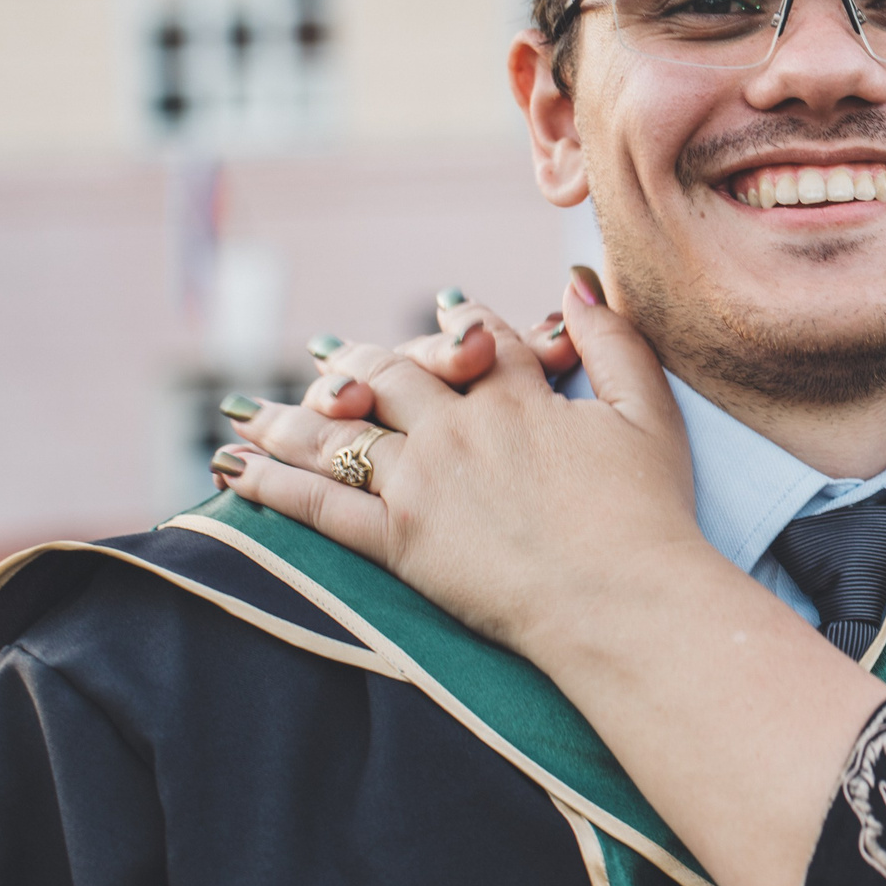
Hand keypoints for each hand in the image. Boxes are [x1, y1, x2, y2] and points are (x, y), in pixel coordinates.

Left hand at [212, 271, 698, 653]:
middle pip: (391, 375)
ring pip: (340, 435)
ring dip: (289, 416)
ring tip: (247, 407)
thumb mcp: (649, 414)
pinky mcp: (398, 542)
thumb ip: (614, 344)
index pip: (478, 341)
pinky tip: (234, 467)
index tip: (444, 308)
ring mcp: (421, 485)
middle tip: (328, 357)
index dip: (460, 323)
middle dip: (357, 361)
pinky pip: (317, 506)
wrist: (624, 600)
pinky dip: (271, 483)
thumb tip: (575, 286)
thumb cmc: (651, 514)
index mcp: (518, 398)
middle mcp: (457, 430)